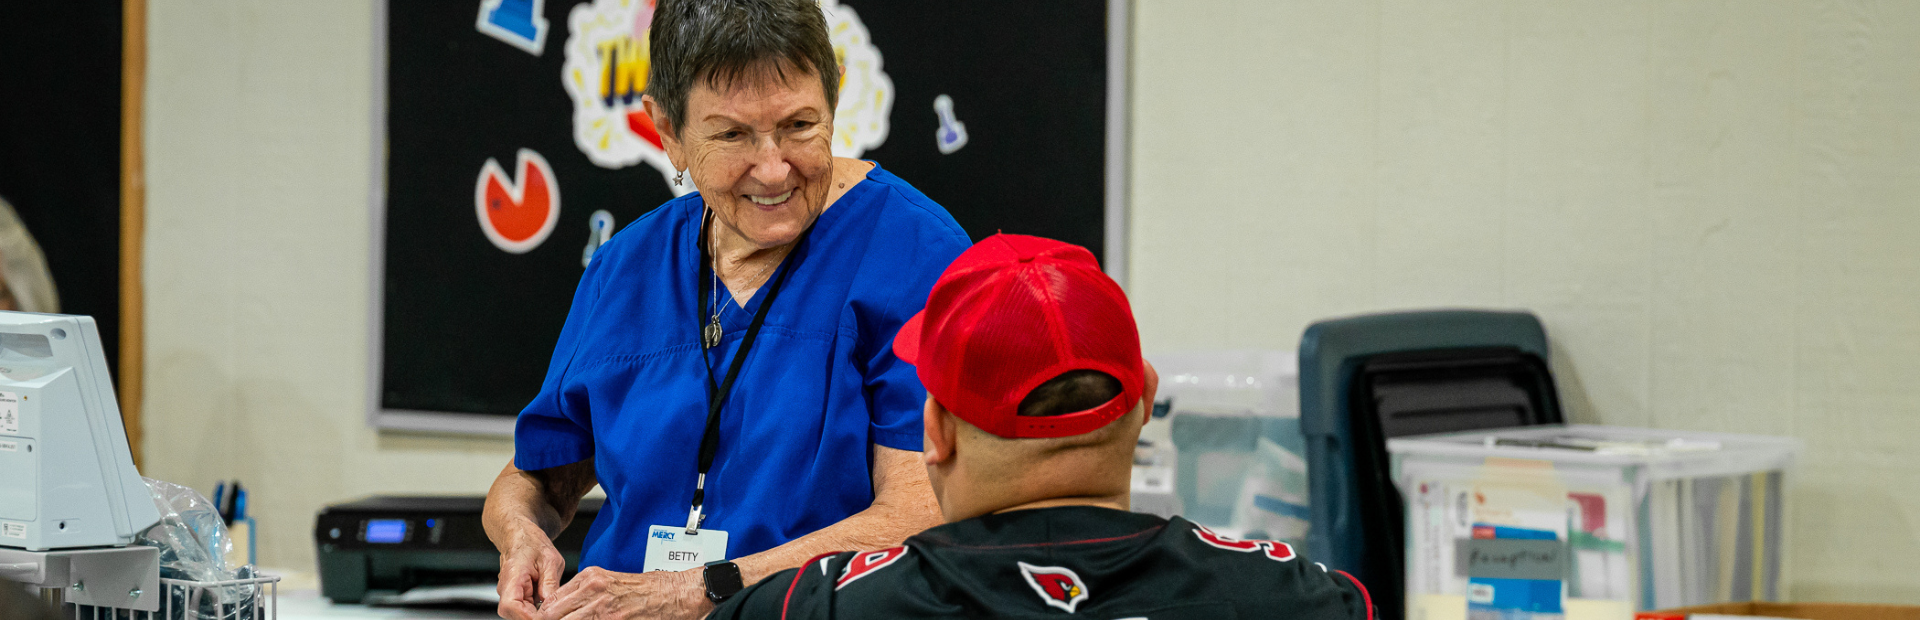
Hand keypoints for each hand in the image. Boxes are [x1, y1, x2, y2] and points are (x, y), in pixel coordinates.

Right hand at [495, 524, 566, 619]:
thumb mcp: (550, 560)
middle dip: (538, 618)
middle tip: (558, 613)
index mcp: (512, 577)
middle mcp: (506, 590)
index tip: (548, 617)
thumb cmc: (533, 544)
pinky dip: (540, 611)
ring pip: (522, 615)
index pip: (511, 607)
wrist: (522, 537)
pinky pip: (527, 611)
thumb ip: (550, 583)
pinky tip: (551, 603)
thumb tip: (552, 605)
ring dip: (539, 614)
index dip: (529, 617)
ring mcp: (510, 595)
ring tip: (556, 606)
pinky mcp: (517, 598)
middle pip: (517, 615)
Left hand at [537, 566, 713, 619]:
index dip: (543, 618)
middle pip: (551, 616)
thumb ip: (582, 594)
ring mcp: (604, 609)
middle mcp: (593, 591)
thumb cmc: (647, 590)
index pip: (549, 603)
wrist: (676, 594)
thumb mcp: (609, 582)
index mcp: (590, 579)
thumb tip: (558, 610)